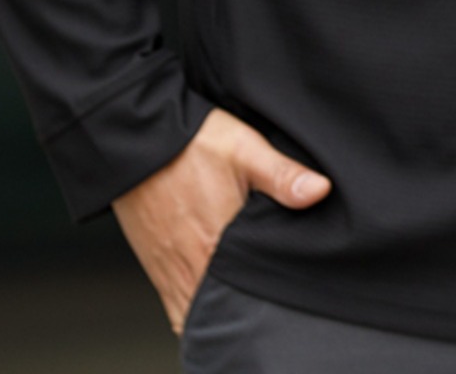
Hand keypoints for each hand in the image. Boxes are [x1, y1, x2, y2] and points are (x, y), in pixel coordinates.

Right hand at [111, 107, 331, 333]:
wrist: (135, 140)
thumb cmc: (189, 143)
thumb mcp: (243, 149)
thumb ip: (282, 175)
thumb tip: (320, 191)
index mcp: (215, 249)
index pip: (245, 298)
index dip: (265, 304)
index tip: (283, 298)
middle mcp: (189, 270)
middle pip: (219, 314)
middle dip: (243, 313)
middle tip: (266, 302)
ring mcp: (168, 272)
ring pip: (194, 315)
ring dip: (216, 312)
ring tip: (242, 300)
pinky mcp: (156, 266)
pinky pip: (175, 305)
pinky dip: (193, 308)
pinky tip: (213, 292)